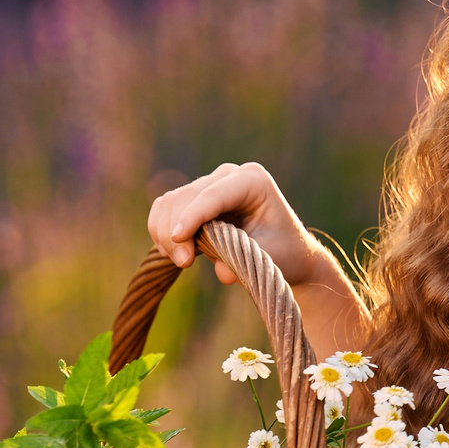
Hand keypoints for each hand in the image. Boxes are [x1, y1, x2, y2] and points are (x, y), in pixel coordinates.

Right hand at [146, 162, 324, 287]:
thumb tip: (222, 272)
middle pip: (187, 196)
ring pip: (171, 201)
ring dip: (165, 232)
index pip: (213, 195)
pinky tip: (172, 252)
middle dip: (177, 230)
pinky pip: (165, 207)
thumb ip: (245, 262)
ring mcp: (210, 183)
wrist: (288, 250)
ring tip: (181, 261)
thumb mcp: (271, 258)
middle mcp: (229, 175)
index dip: (191, 217)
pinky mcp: (195, 198)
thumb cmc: (284, 251)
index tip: (178, 241)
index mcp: (253, 180)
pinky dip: (160, 228)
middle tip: (184, 264)